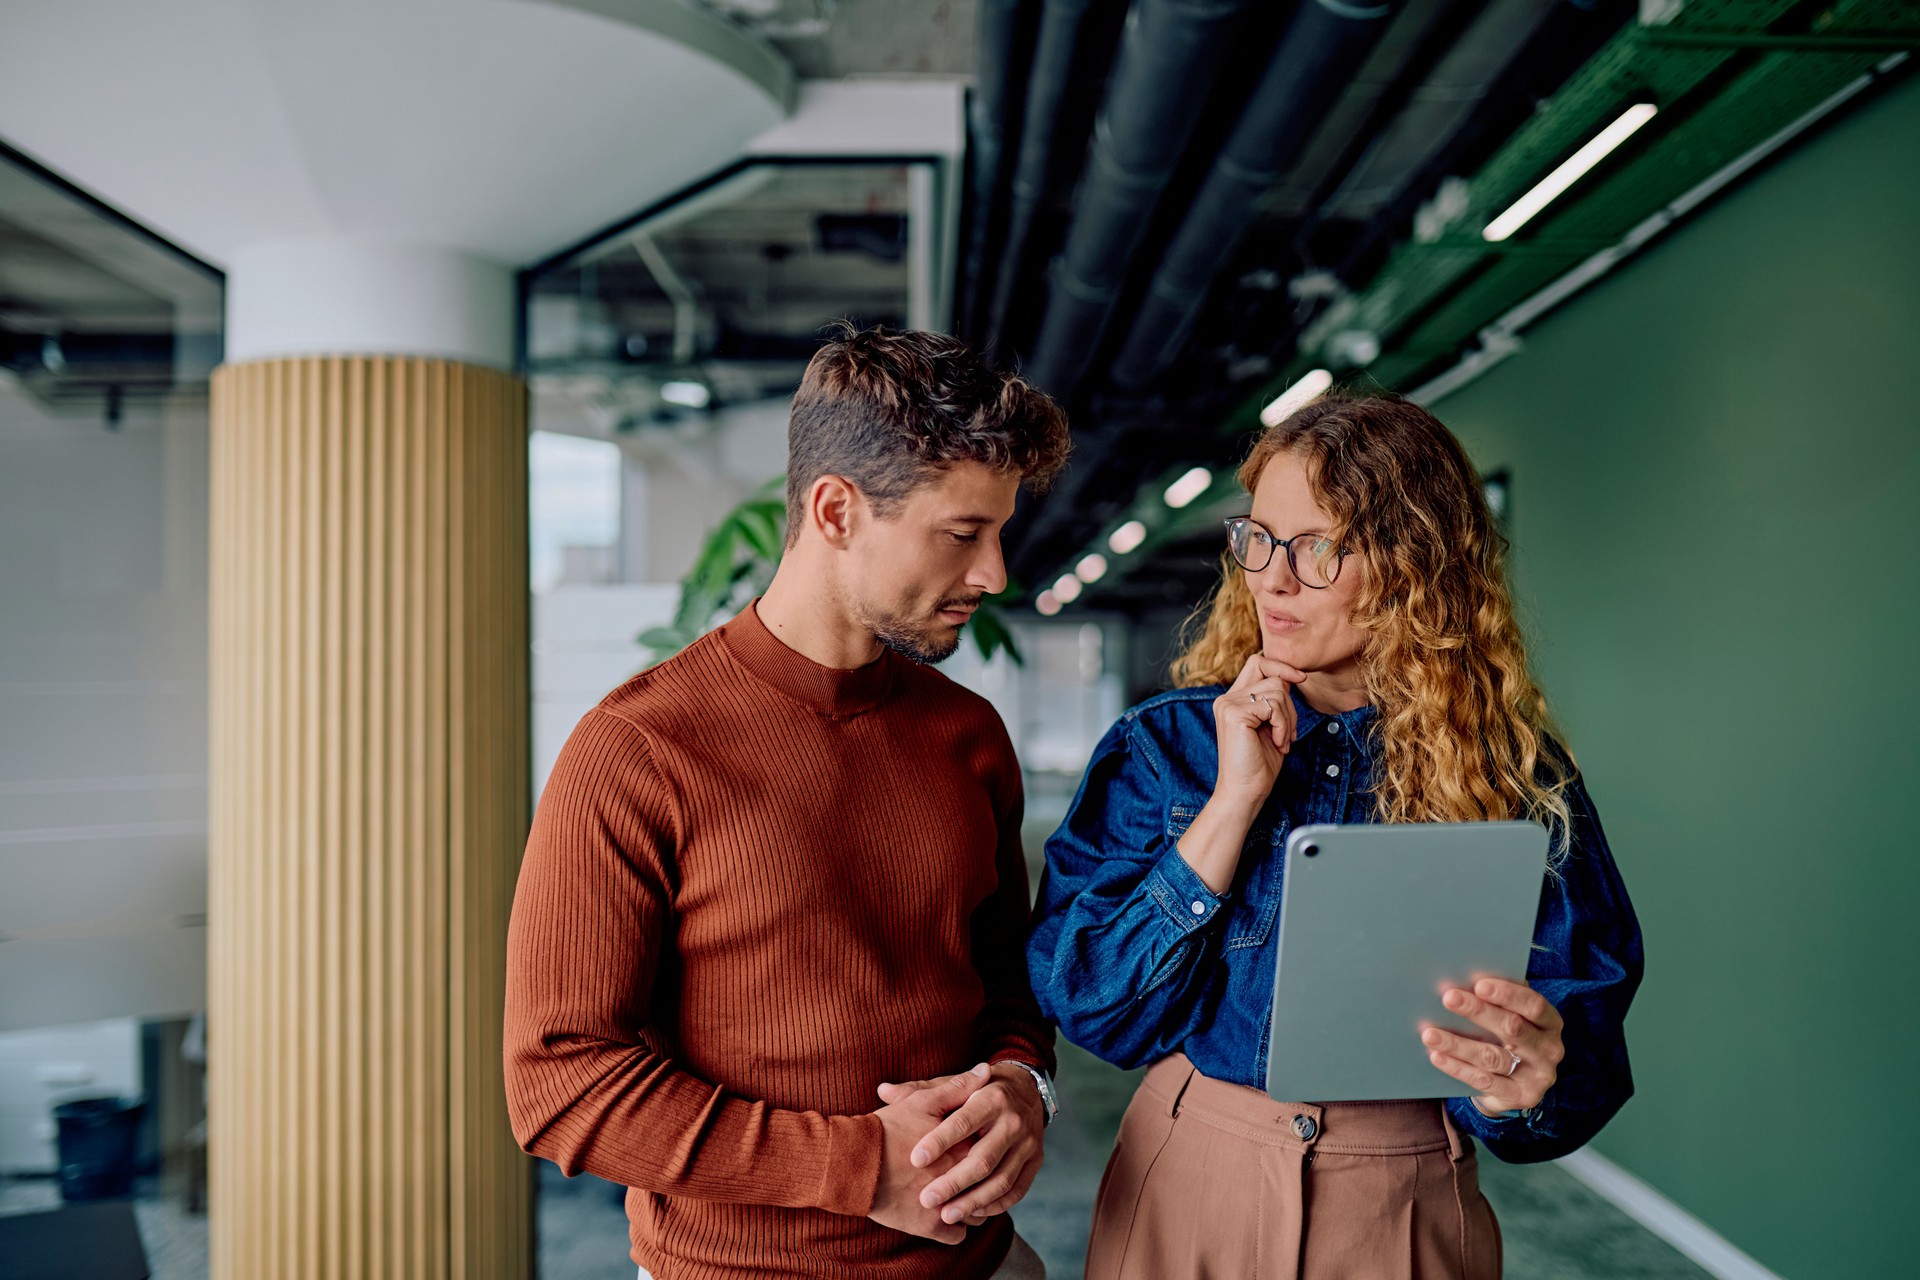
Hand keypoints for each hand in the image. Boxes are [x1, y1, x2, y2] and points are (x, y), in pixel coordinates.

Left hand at [876, 1061, 1045, 1225]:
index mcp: (991, 1097)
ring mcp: (1028, 1143)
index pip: (963, 1122)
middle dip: (953, 1182)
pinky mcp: (1035, 1162)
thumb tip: (883, 1091)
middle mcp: (1013, 1120)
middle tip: (926, 1198)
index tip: (915, 1160)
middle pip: (983, 1158)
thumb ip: (918, 1091)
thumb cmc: (976, 1093)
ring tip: (946, 1214)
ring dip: (972, 1201)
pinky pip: (1016, 1190)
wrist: (1025, 1092)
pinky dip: (995, 1205)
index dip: (939, 1142)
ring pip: (1000, 1179)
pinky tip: (972, 1214)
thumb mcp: (950, 1085)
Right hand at [1211, 654, 1304, 807]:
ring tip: (1282, 740)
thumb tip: (1291, 677)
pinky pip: (1274, 706)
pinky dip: (1283, 725)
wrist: (1244, 792)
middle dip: (1290, 703)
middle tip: (1288, 732)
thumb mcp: (1272, 725)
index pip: (1258, 663)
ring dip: (1288, 718)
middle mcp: (1226, 698)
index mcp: (1233, 699)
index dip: (1282, 667)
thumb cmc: (1259, 764)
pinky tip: (1277, 743)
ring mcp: (1228, 705)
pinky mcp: (1234, 714)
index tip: (1301, 679)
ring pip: (1277, 690)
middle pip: (1272, 675)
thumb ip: (1275, 701)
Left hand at [1420, 976, 1565, 1114]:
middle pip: (1512, 1028)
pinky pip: (1483, 1081)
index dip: (1508, 994)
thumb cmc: (1512, 1039)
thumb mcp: (1516, 1018)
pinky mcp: (1519, 1096)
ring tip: (1430, 1033)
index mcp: (1550, 1023)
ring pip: (1492, 1057)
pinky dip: (1458, 1068)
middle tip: (1449, 998)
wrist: (1518, 1086)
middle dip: (1478, 1011)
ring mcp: (1536, 1076)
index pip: (1534, 1005)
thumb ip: (1502, 1000)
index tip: (1479, 985)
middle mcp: (1549, 1050)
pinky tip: (1437, 1056)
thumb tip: (1469, 976)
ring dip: (1458, 1044)